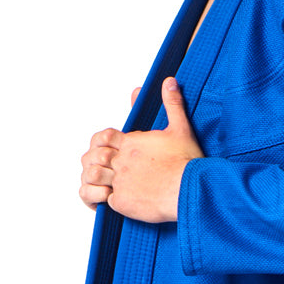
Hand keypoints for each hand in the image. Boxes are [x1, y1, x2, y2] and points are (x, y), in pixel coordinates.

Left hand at [78, 78, 203, 223]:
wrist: (189, 190)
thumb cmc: (186, 162)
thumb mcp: (180, 129)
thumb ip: (172, 104)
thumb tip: (169, 81)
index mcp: (131, 142)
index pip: (104, 138)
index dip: (105, 144)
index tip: (112, 152)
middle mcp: (121, 160)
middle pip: (96, 157)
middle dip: (98, 162)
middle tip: (105, 169)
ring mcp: (120, 182)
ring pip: (95, 177)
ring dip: (98, 181)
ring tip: (108, 185)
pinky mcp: (122, 202)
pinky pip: (104, 200)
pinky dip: (107, 200)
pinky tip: (116, 201)